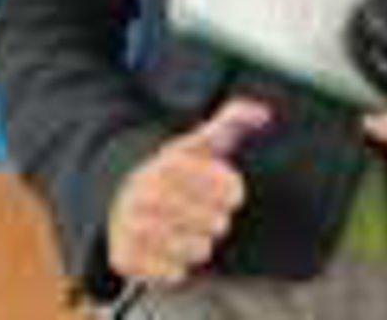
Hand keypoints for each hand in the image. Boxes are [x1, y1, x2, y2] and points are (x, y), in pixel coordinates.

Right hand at [107, 98, 270, 285]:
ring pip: (199, 250)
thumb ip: (235, 119)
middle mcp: (145, 195)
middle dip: (216, 218)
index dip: (233, 193)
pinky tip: (169, 248)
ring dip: (199, 242)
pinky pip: (175, 274)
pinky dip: (178, 266)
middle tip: (202, 211)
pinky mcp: (125, 259)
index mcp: (169, 164)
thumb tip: (263, 113)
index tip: (225, 190)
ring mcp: (132, 227)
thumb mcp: (204, 141)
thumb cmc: (177, 172)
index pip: (230, 192)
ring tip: (187, 229)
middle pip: (217, 224)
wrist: (124, 199)